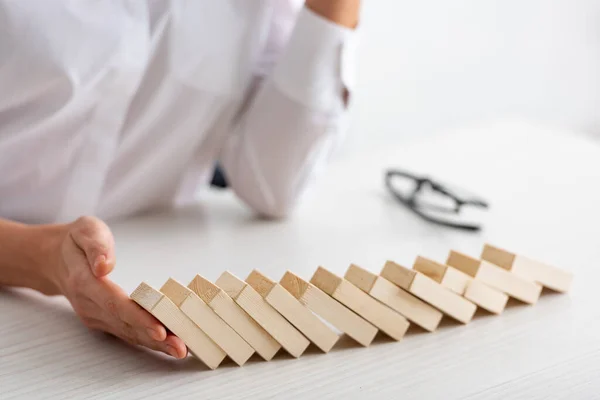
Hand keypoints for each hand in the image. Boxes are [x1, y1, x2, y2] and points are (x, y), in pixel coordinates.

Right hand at [53, 216, 186, 358]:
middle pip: (125, 324)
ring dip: (154, 345)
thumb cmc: (77, 241)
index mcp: (85, 281)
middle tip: (180, 347)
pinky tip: (167, 345)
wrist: (54, 259)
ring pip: (127, 333)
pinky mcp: (103, 320)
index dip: (138, 318)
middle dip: (154, 338)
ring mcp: (95, 316)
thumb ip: (96, 246)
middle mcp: (89, 304)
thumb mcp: (85, 230)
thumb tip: (104, 265)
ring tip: (179, 350)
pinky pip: (126, 332)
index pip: (115, 304)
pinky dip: (147, 341)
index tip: (159, 329)